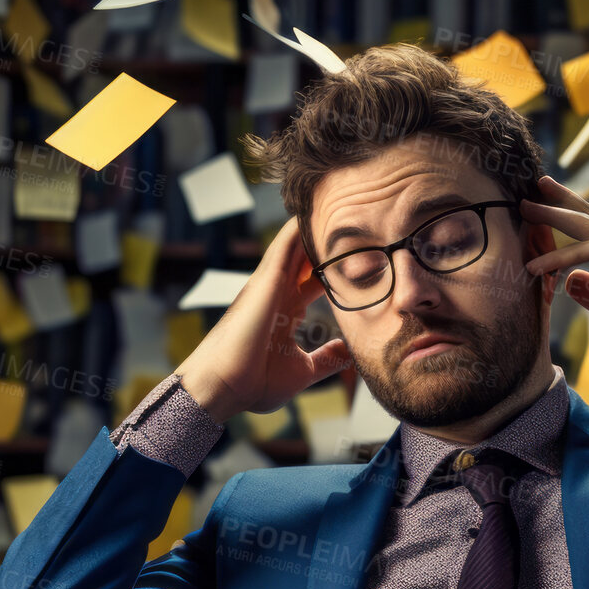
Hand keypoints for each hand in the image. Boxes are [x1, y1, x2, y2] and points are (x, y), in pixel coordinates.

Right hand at [173, 216, 352, 423]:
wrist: (225, 387)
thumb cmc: (253, 383)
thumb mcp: (302, 372)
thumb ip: (326, 359)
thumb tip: (349, 353)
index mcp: (286, 311)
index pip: (316, 280)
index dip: (337, 268)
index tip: (363, 255)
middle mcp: (277, 292)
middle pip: (308, 256)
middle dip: (329, 241)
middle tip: (360, 220)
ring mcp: (270, 284)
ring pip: (297, 244)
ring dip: (317, 225)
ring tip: (345, 201)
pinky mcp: (266, 280)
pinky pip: (286, 243)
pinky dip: (301, 226)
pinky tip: (319, 207)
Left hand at [521, 175, 588, 359]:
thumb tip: (570, 281)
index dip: (578, 233)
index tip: (558, 224)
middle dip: (561, 203)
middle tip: (537, 189)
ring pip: (581, 225)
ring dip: (551, 214)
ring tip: (524, 205)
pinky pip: (580, 253)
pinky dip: (555, 259)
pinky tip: (533, 267)